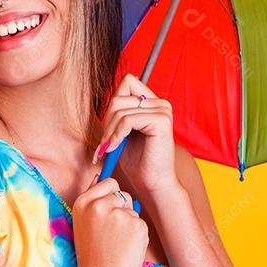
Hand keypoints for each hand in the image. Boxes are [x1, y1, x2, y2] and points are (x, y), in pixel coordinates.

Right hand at [69, 174, 149, 266]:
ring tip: (117, 244)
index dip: (111, 199)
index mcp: (83, 202)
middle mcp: (99, 204)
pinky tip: (126, 249)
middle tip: (110, 235)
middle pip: (123, 194)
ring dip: (129, 224)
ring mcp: (118, 214)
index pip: (109, 183)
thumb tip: (99, 175)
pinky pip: (141, 224)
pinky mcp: (136, 225)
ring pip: (133, 210)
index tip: (106, 217)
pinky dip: (137, 236)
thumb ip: (91, 198)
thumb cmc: (91, 255)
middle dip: (121, 210)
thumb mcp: (82, 222)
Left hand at [91, 73, 178, 194]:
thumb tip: (110, 97)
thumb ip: (120, 113)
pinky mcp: (161, 121)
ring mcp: (163, 110)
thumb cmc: (137, 162)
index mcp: (153, 103)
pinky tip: (114, 148)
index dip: (112, 104)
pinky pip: (128, 120)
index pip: (127, 82)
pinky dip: (116, 135)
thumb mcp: (123, 132)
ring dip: (109, 131)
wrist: (152, 184)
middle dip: (107, 122)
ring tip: (107, 149)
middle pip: (119, 97)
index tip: (108, 130)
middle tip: (104, 145)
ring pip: (120, 109)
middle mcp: (160, 103)